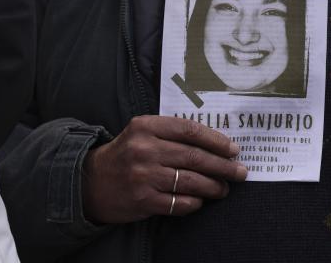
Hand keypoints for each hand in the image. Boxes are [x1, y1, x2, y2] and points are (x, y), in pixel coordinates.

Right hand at [82, 115, 246, 223]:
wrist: (90, 182)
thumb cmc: (125, 154)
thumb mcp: (142, 132)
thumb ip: (172, 132)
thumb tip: (215, 142)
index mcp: (146, 126)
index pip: (190, 131)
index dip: (216, 140)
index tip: (233, 149)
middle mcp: (144, 149)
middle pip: (194, 157)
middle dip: (223, 166)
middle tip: (240, 172)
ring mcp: (143, 176)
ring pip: (190, 181)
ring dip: (213, 186)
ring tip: (224, 188)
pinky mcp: (143, 200)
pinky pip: (179, 203)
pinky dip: (195, 203)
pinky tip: (201, 200)